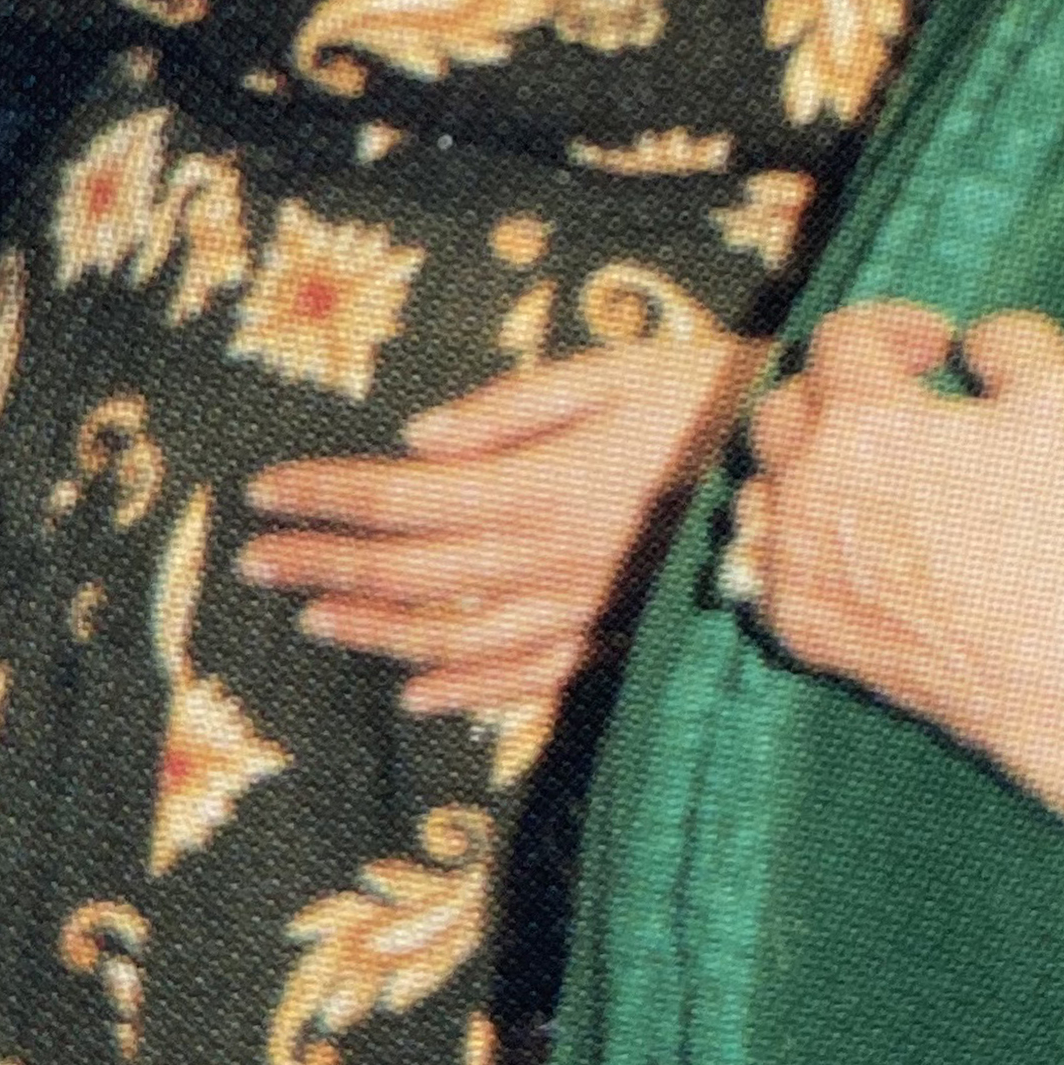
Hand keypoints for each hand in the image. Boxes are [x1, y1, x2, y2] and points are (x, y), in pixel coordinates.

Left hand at [239, 324, 761, 716]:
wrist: (808, 467)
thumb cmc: (708, 394)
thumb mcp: (612, 369)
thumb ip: (514, 408)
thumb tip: (419, 438)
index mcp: (538, 484)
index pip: (402, 497)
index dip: (325, 496)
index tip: (263, 491)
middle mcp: (549, 558)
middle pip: (410, 572)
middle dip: (322, 563)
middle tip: (255, 559)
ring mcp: (582, 609)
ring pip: (455, 636)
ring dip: (374, 630)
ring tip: (312, 618)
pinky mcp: (616, 636)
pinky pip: (527, 678)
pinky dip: (465, 689)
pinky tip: (418, 695)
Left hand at [734, 302, 1063, 800]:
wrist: (1050, 668)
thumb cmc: (1059, 532)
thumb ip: (1015, 340)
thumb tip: (974, 341)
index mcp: (860, 415)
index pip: (842, 336)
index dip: (894, 327)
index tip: (941, 353)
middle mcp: (805, 479)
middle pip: (784, 407)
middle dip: (839, 395)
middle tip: (901, 415)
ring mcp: (789, 557)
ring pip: (760, 488)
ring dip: (803, 470)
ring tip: (864, 484)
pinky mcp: (794, 624)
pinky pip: (759, 567)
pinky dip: (789, 549)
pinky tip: (842, 550)